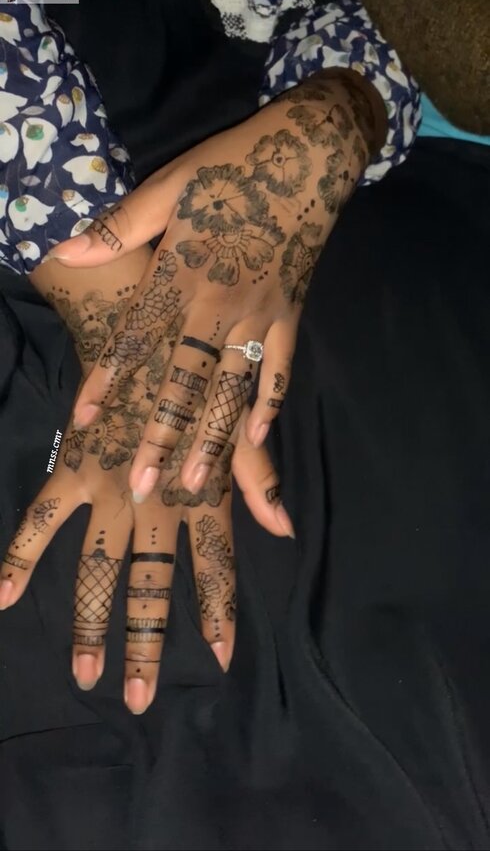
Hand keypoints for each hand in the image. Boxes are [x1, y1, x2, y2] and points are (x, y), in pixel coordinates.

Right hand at [0, 256, 286, 713]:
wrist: (141, 319)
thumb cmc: (193, 371)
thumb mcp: (232, 423)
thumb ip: (254, 481)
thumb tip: (284, 529)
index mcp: (201, 491)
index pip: (216, 564)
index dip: (219, 610)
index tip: (221, 658)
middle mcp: (157, 501)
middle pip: (153, 584)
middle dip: (148, 642)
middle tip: (139, 698)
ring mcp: (111, 489)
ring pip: (97, 568)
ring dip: (89, 624)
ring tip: (84, 675)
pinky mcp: (71, 468)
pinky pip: (41, 520)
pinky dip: (17, 557)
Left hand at [48, 69, 381, 502]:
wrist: (309, 154)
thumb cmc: (230, 167)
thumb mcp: (167, 185)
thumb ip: (119, 228)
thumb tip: (64, 253)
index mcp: (184, 270)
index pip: (138, 336)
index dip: (109, 378)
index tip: (85, 420)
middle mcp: (220, 302)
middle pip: (186, 381)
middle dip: (162, 435)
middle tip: (142, 485)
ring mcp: (260, 313)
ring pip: (233, 387)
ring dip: (213, 437)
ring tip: (197, 481)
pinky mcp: (291, 315)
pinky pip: (280, 368)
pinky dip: (270, 403)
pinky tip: (259, 437)